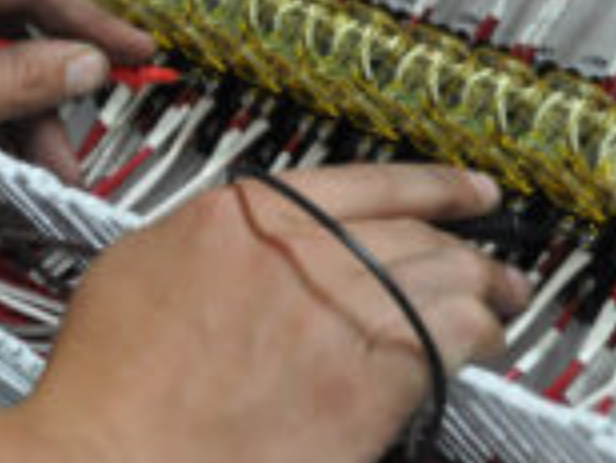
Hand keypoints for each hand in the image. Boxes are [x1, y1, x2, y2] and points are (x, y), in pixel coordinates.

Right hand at [20, 165, 530, 462]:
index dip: (430, 182)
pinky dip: (478, 334)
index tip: (462, 188)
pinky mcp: (370, 378)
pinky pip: (451, 338)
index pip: (366, 181)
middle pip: (417, 229)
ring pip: (448, 277)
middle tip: (491, 256)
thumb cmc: (112, 379)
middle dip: (466, 241)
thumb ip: (210, 235)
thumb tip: (245, 235)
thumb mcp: (140, 264)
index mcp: (246, 216)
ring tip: (503, 297)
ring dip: (486, 285)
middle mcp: (303, 253)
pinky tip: (482, 343)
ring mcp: (340, 312)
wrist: (115, 453)